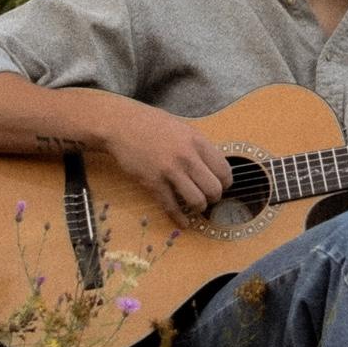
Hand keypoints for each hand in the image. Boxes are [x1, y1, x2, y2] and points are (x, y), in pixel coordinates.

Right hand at [100, 101, 232, 227]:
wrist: (121, 124)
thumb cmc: (152, 124)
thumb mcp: (183, 129)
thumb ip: (199, 147)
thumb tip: (214, 167)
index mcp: (198, 141)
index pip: (224, 169)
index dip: (226, 183)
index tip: (222, 186)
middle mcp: (187, 156)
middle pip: (214, 188)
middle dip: (215, 198)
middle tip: (210, 198)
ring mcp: (169, 170)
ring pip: (196, 200)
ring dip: (199, 207)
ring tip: (197, 206)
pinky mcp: (152, 182)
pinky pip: (171, 206)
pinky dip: (179, 218)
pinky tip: (183, 222)